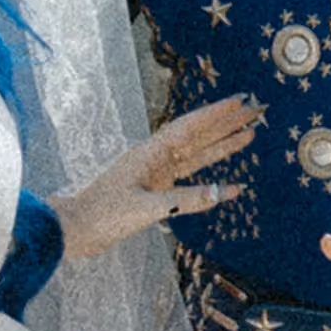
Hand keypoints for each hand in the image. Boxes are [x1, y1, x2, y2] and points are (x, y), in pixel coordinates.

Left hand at [54, 94, 260, 259]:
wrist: (75, 229)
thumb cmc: (104, 214)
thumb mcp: (146, 207)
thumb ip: (184, 199)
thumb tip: (224, 192)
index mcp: (151, 153)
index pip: (191, 127)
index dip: (216, 114)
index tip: (240, 101)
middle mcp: (156, 159)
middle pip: (198, 136)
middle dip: (226, 124)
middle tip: (254, 112)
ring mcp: (156, 175)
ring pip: (197, 155)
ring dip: (222, 145)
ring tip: (248, 135)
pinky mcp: (154, 192)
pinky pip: (189, 180)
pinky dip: (209, 179)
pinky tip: (228, 184)